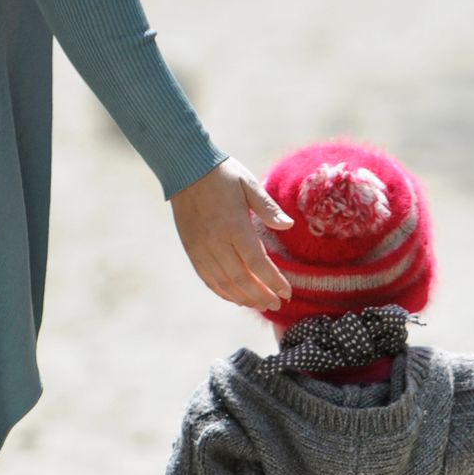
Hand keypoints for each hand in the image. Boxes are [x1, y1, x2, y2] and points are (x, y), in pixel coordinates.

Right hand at [171, 158, 293, 311]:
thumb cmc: (222, 174)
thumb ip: (268, 208)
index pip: (257, 262)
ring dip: (244, 298)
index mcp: (233, 225)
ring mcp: (201, 248)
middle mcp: (216, 241)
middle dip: (261, 296)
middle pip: (241, 279)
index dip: (273, 281)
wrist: (184, 168)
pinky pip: (208, 279)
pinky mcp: (192, 250)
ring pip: (224, 284)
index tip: (287, 293)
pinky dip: (224, 292)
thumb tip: (289, 225)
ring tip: (260, 305)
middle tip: (276, 305)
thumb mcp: (248, 184)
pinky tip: (237, 298)